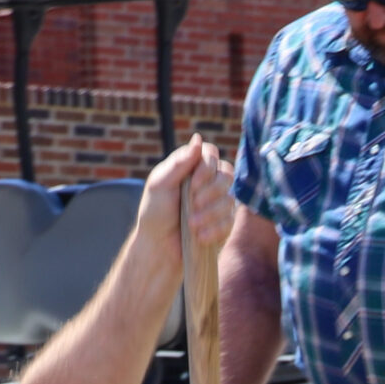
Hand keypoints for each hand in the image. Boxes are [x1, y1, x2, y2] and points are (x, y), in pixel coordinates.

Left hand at [137, 136, 235, 262]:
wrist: (159, 246)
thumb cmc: (155, 212)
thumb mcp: (160, 184)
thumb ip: (179, 162)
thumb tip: (198, 138)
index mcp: (191, 168)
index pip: (211, 154)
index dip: (207, 167)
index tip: (192, 183)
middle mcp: (207, 182)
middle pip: (227, 174)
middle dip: (209, 192)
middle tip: (192, 204)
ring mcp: (218, 203)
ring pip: (229, 200)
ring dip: (209, 214)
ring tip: (191, 224)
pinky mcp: (224, 223)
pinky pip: (229, 222)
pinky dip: (213, 230)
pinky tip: (199, 236)